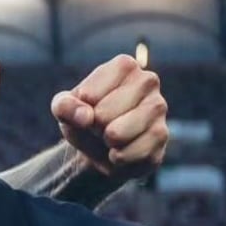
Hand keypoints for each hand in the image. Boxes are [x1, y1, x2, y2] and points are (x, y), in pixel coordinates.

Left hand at [51, 54, 167, 183]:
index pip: (88, 95)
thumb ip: (64, 106)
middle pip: (103, 115)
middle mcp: (147, 81)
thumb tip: (86, 117)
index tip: (88, 110)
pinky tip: (121, 152)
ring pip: (118, 134)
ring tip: (110, 138)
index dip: (80, 110)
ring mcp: (159, 108)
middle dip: (94, 128)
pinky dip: (118, 159)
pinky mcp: (162, 136)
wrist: (100, 148)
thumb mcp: (65, 109)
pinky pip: (131, 154)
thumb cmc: (84, 119)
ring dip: (105, 143)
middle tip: (100, 127)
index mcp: (124, 66)